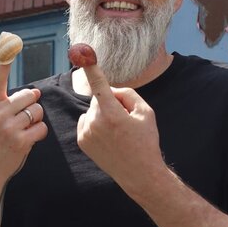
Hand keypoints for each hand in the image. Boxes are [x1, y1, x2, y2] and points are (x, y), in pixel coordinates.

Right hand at [0, 59, 47, 182]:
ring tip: (22, 130)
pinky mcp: (20, 142)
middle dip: (31, 105)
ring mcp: (8, 128)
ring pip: (38, 111)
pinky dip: (38, 133)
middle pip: (30, 96)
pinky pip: (41, 128)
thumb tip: (35, 92)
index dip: (5, 60)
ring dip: (36, 120)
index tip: (9, 42)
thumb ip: (8, 102)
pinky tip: (27, 140)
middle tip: (20, 118)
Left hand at [76, 61, 165, 195]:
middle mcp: (94, 122)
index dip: (91, 67)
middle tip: (126, 121)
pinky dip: (96, 124)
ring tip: (118, 133)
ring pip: (93, 110)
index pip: (99, 85)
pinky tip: (109, 138)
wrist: (139, 174)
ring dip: (103, 114)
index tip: (83, 52)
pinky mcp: (81, 141)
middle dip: (111, 103)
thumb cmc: (146, 141)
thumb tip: (110, 89)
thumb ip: (127, 94)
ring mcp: (85, 133)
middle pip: (100, 99)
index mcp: (112, 114)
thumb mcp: (146, 112)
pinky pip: (87, 122)